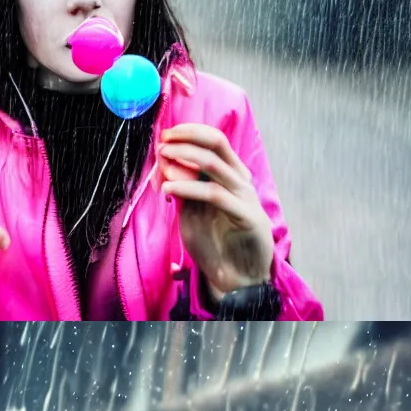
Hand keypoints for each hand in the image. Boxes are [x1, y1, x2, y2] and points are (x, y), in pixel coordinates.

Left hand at [159, 124, 274, 300]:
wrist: (237, 278)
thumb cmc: (216, 244)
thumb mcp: (193, 210)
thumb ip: (183, 188)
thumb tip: (164, 165)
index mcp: (232, 176)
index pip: (215, 141)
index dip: (190, 132)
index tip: (165, 136)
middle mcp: (242, 182)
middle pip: (218, 144)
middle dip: (187, 137)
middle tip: (163, 143)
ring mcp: (247, 198)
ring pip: (215, 165)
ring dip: (185, 157)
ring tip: (162, 160)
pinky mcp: (248, 217)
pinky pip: (215, 194)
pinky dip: (189, 187)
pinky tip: (169, 188)